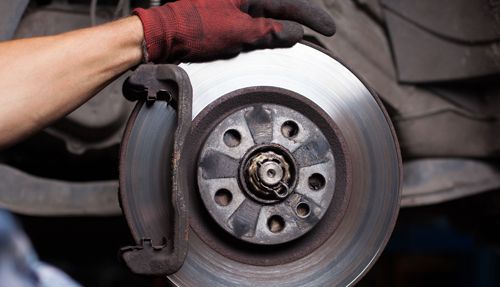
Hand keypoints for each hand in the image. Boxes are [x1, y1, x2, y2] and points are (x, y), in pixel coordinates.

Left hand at [133, 0, 335, 62]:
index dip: (312, 15)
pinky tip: (279, 35)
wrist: (165, 34)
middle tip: (324, 29)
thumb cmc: (196, 29)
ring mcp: (236, 4)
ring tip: (307, 33)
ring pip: (271, 12)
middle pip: (283, 4)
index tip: (329, 29)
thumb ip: (270, 32)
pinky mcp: (228, 14)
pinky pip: (257, 19)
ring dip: (289, 23)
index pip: (290, 2)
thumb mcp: (239, 32)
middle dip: (305, 16)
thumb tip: (295, 32)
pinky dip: (271, 28)